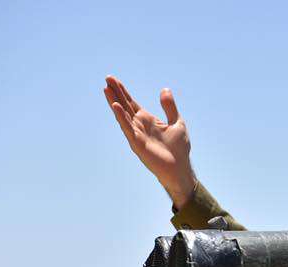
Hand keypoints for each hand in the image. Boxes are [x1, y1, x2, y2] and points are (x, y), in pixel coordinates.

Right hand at [103, 75, 196, 207]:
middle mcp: (139, 126)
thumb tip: (164, 89)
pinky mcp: (137, 143)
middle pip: (125, 106)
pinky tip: (116, 106)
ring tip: (106, 89)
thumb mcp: (177, 122)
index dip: (123, 91)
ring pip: (123, 115)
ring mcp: (137, 134)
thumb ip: (169, 107)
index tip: (113, 79)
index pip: (131, 103)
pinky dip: (121, 118)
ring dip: (115, 102)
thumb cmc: (179, 149)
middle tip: (107, 78)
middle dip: (116, 93)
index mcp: (147, 120)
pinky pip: (128, 128)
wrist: (180, 169)